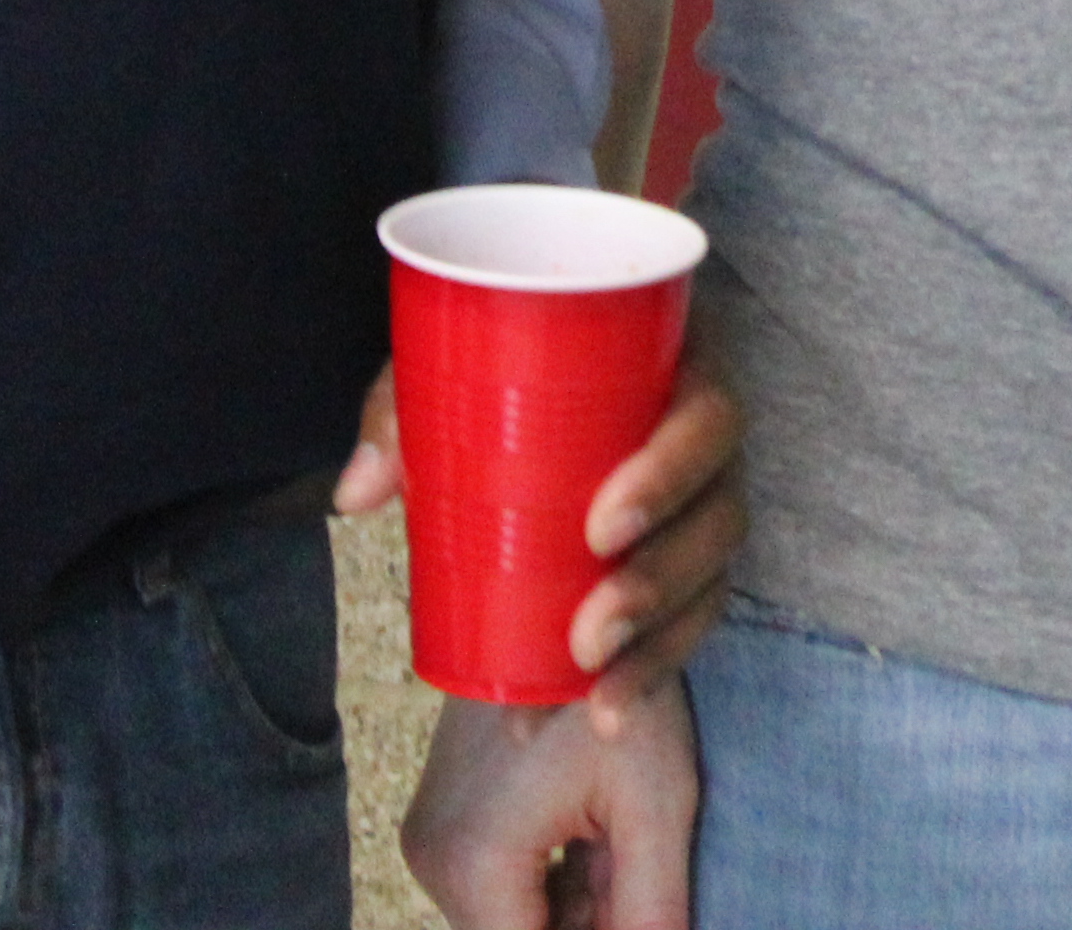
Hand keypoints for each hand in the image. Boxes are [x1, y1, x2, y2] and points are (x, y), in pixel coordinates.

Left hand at [341, 355, 751, 722]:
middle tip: (588, 633)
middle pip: (717, 516)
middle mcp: (706, 443)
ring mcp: (702, 505)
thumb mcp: (460, 361)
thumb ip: (405, 409)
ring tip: (595, 690)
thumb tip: (354, 494)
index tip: (599, 525)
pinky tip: (605, 714)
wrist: (541, 367)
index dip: (669, 474)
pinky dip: (651, 670)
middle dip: (657, 584)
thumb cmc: (512, 356)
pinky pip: (690, 620)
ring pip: (709, 579)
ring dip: (658, 643)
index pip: (708, 417)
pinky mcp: (686, 560)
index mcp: (677, 368)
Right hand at [404, 677, 699, 929]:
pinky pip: (502, 886)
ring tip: (623, 845)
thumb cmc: (608, 682)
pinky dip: (556, 885)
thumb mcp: (654, 803)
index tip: (643, 915)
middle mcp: (434, 862)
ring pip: (516, 921)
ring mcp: (431, 840)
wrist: (547, 584)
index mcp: (477, 865)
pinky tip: (599, 842)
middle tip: (640, 873)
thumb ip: (653, 912)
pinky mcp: (442, 820)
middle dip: (592, 928)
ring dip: (578, 912)